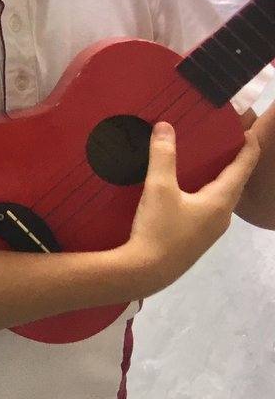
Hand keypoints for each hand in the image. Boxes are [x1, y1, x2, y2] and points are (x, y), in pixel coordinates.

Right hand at [124, 122, 260, 294]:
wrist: (146, 272)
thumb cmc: (159, 229)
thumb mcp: (158, 188)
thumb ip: (163, 156)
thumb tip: (165, 126)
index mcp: (219, 202)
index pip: (242, 170)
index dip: (249, 150)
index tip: (252, 133)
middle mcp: (222, 217)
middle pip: (235, 185)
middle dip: (236, 164)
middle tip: (228, 144)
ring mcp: (210, 231)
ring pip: (222, 199)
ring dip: (221, 180)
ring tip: (210, 164)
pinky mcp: (197, 239)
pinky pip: (210, 209)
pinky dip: (208, 193)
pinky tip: (190, 192)